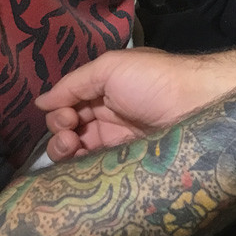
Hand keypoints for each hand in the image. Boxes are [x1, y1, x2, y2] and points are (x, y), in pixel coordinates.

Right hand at [36, 45, 235, 160]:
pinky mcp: (128, 160)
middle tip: (69, 136)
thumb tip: (40, 101)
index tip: (64, 117)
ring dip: (65, 150)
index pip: (69, 104)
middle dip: (59, 133)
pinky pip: (98, 166)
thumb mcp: (110, 68)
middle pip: (70, 128)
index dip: (59, 112)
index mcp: (105, 87)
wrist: (196, 103)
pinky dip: (81, 167)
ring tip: (71, 148)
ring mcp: (119, 138)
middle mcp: (109, 113)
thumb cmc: (153, 80)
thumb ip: (73, 84)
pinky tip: (78, 164)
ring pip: (80, 150)